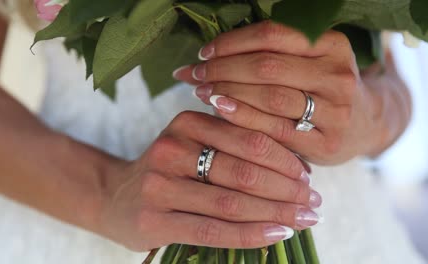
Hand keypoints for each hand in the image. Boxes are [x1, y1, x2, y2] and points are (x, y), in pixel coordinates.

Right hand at [99, 111, 320, 251]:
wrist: (115, 197)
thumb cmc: (169, 171)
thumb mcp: (195, 145)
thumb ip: (233, 147)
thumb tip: (296, 167)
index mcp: (187, 122)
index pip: (249, 139)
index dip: (286, 160)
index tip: (309, 176)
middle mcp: (171, 148)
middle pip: (244, 171)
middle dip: (287, 190)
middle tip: (313, 202)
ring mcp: (160, 185)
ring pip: (232, 202)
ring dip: (276, 213)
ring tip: (304, 219)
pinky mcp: (154, 221)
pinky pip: (213, 230)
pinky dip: (251, 234)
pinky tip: (278, 234)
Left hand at [173, 21, 408, 164]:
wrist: (363, 125)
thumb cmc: (322, 88)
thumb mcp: (309, 61)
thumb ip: (270, 54)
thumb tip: (208, 53)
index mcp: (333, 44)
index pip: (272, 35)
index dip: (232, 42)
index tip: (204, 52)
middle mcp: (337, 74)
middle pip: (267, 67)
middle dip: (223, 69)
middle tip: (196, 74)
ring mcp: (335, 111)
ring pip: (270, 97)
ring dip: (228, 92)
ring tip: (201, 91)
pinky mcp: (326, 143)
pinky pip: (275, 130)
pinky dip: (243, 118)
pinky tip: (221, 111)